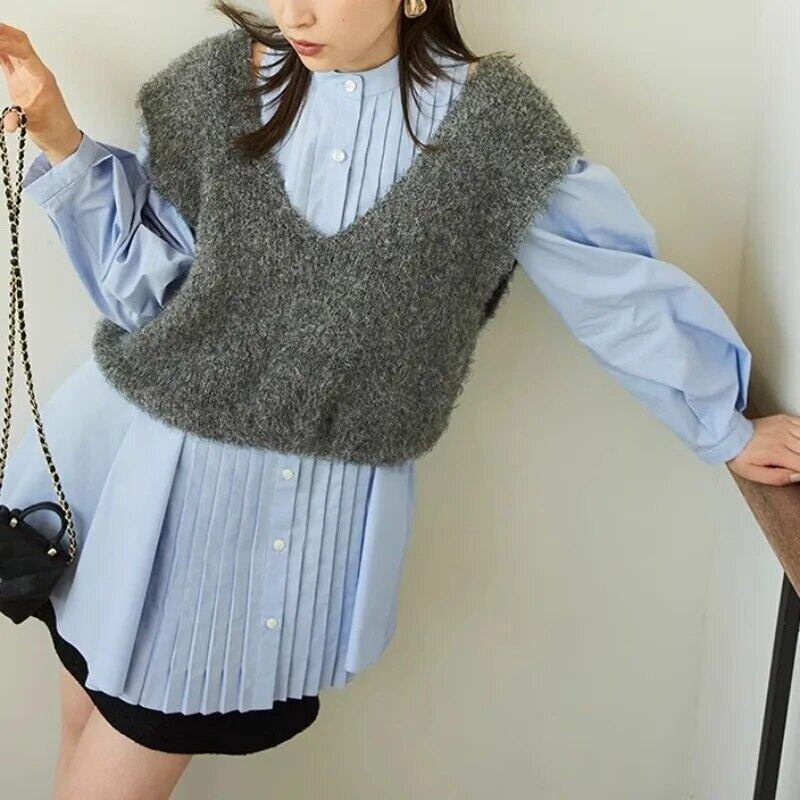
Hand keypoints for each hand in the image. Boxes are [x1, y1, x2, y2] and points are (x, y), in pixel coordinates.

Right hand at [0, 22, 81, 162]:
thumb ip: (19, 120)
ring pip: (13, 47)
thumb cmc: (54, 130)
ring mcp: (27, 75)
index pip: (24, 52)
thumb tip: (8, 124)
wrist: (61, 139)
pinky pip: (8, 59)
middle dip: (3, 31)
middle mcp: (36, 72)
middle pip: (20, 41)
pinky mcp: (20, 81)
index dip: (7, 43)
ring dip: (0, 38)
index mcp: (42, 78)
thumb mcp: (35, 124)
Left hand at [726, 414, 799, 485]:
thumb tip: (797, 477)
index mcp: (776, 452)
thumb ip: (777, 478)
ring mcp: (784, 426)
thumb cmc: (740, 454)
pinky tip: (798, 443)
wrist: (730, 435)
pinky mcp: (785, 419)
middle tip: (794, 463)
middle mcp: (782, 437)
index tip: (798, 472)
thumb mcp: (752, 473)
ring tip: (795, 454)